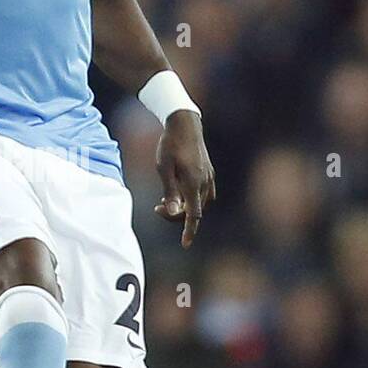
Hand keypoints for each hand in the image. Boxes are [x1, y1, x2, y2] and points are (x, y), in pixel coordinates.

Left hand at [154, 110, 215, 246]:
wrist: (184, 123)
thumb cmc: (170, 145)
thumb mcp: (163, 168)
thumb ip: (170, 192)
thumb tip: (175, 212)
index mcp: (194, 183)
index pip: (194, 215)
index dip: (189, 231)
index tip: (185, 244)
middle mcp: (205, 182)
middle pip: (195, 211)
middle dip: (177, 215)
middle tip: (158, 207)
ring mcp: (209, 177)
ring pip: (199, 203)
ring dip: (185, 207)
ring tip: (165, 199)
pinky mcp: (209, 172)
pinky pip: (203, 193)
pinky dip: (191, 198)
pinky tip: (178, 191)